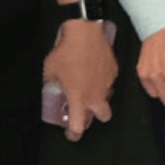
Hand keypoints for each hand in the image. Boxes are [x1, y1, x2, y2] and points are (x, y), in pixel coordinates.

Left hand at [45, 18, 117, 139]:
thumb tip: (54, 87)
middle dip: (95, 115)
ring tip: (88, 84)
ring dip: (99, 96)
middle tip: (84, 107)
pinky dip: (102, 79)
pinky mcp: (114, 70)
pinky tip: (93, 69)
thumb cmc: (65, 51)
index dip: (73, 134)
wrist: (84, 30)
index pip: (78, 127)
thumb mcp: (50, 71)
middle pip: (104, 117)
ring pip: (107, 97)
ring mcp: (108, 83)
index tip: (70, 133)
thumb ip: (53, 85)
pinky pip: (109, 81)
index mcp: (79, 99)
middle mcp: (97, 95)